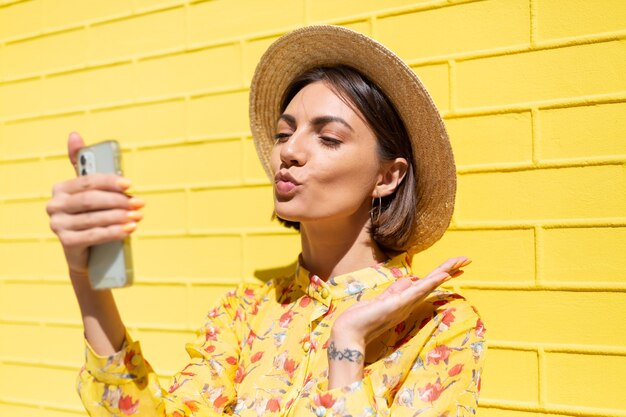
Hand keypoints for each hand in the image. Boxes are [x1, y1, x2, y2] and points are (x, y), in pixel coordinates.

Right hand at [45, 132, 143, 277]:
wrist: (86, 253)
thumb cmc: (91, 216)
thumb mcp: (89, 191)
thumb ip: (82, 165)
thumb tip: (74, 134)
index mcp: (61, 188)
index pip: (88, 181)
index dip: (110, 182)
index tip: (131, 184)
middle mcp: (54, 205)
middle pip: (91, 200)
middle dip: (118, 201)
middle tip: (140, 204)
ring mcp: (57, 224)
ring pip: (93, 218)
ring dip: (119, 217)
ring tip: (138, 217)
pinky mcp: (65, 242)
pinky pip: (92, 235)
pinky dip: (113, 232)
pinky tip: (128, 230)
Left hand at [327, 256, 470, 387]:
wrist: (351, 331)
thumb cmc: (363, 318)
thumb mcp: (382, 300)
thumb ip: (395, 292)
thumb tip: (408, 280)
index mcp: (405, 301)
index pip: (427, 284)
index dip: (441, 275)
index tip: (454, 267)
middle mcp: (409, 302)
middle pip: (433, 282)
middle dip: (449, 270)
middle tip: (467, 259)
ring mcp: (405, 303)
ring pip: (429, 284)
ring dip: (445, 271)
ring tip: (460, 261)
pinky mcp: (399, 304)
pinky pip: (418, 291)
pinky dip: (431, 283)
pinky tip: (442, 275)